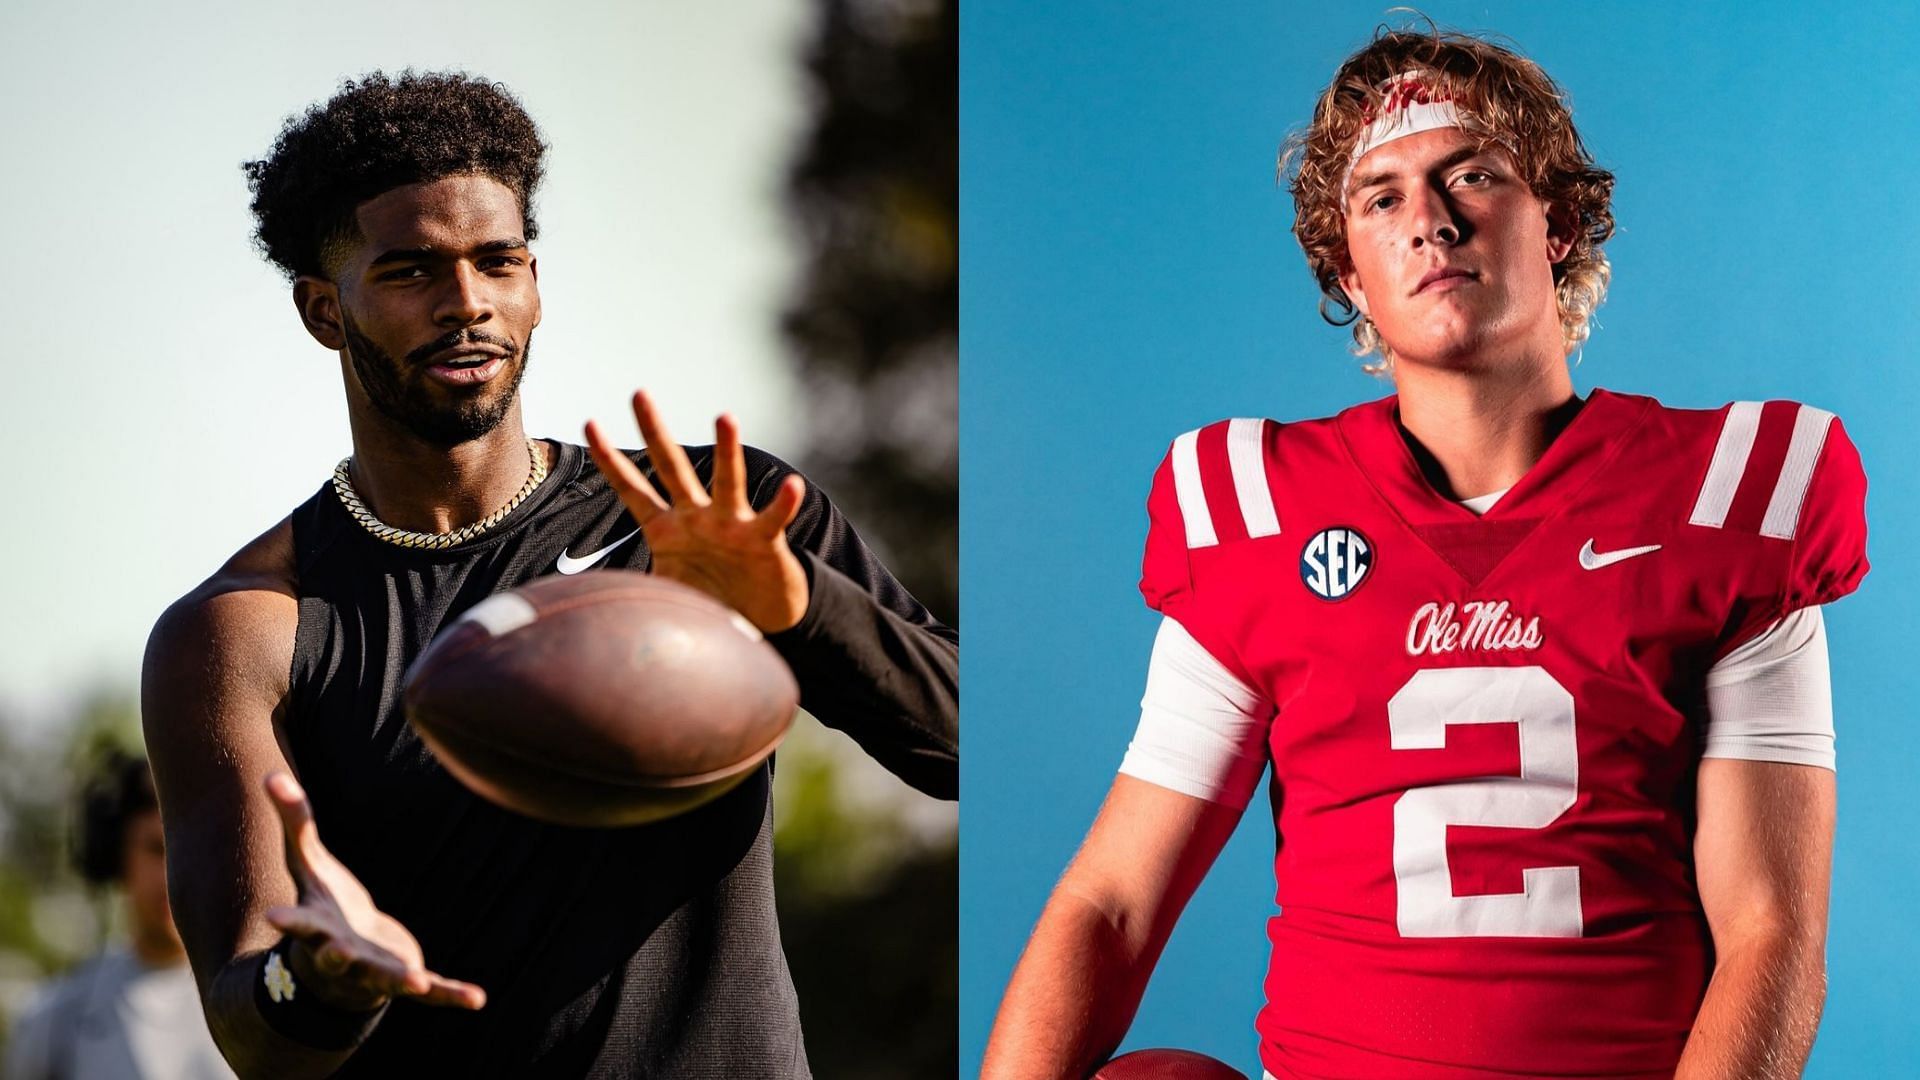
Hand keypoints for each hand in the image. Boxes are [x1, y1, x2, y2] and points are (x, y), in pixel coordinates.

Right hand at [260, 773, 485, 1012]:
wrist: (346, 955)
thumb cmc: (324, 904)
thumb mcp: (308, 863)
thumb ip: (296, 822)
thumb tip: (272, 774)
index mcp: (316, 926)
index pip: (298, 923)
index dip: (287, 921)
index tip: (273, 917)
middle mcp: (341, 955)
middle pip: (336, 957)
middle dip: (337, 956)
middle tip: (337, 952)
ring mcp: (374, 973)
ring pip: (384, 979)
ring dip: (399, 979)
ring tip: (414, 979)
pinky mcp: (406, 979)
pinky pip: (431, 992)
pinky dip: (451, 995)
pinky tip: (477, 999)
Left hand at [585, 390, 808, 631]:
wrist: (759, 617)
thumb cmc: (710, 599)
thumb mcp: (665, 595)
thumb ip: (633, 593)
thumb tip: (594, 604)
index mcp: (667, 529)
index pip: (632, 489)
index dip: (611, 460)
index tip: (590, 424)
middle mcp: (696, 518)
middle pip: (672, 468)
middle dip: (654, 431)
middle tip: (639, 394)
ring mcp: (730, 526)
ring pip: (727, 482)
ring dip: (727, 451)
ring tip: (724, 417)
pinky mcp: (762, 542)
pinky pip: (772, 519)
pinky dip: (783, 504)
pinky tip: (791, 486)